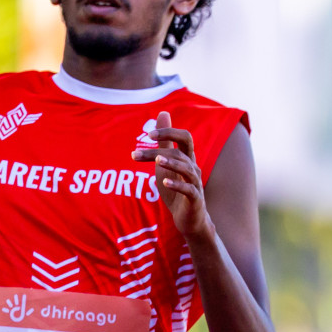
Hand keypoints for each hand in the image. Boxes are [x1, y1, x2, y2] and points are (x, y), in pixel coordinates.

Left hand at [132, 110, 208, 238]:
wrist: (189, 219)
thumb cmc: (176, 188)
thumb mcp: (166, 162)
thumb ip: (165, 141)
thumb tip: (163, 113)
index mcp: (187, 158)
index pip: (184, 137)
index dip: (169, 132)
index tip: (149, 135)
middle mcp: (194, 168)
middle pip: (180, 152)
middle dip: (158, 151)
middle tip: (136, 155)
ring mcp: (195, 184)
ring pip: (187, 169)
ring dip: (171, 164)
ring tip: (157, 161)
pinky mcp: (195, 199)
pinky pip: (189, 190)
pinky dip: (177, 185)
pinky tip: (165, 182)